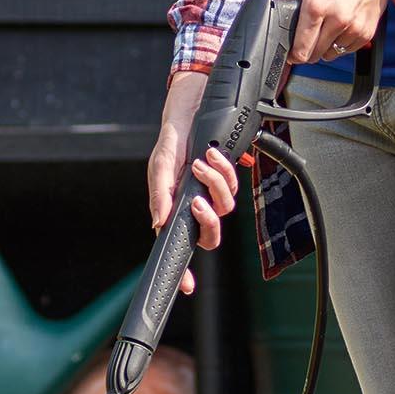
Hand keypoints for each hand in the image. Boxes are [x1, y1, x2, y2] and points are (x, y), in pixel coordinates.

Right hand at [149, 72, 247, 294]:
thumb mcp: (161, 164)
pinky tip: (216, 155)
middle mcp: (194, 205)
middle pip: (209, 234)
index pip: (178, 244)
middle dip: (209, 220)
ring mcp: (212, 193)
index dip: (182, 269)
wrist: (192, 109)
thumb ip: (160, 193)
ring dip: (216, 184)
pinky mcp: (227, 179)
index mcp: (173, 208)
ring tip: (203, 161)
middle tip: (198, 201)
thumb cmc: (172, 138)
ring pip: (224, 207)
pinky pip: (235, 185)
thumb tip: (159, 222)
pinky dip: (226, 170)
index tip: (186, 284)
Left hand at [290, 0, 389, 65]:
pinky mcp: (367, 32)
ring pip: (332, 54)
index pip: (302, 47)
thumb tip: (282, 14)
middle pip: (315, 55)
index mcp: (316, 7)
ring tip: (327, 29)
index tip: (293, 55)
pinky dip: (342, 44)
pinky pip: (348, 50)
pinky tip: (341, 28)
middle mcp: (336, 20)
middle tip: (309, 40)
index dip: (294, 55)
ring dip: (326, 46)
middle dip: (308, 51)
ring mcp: (353, 28)